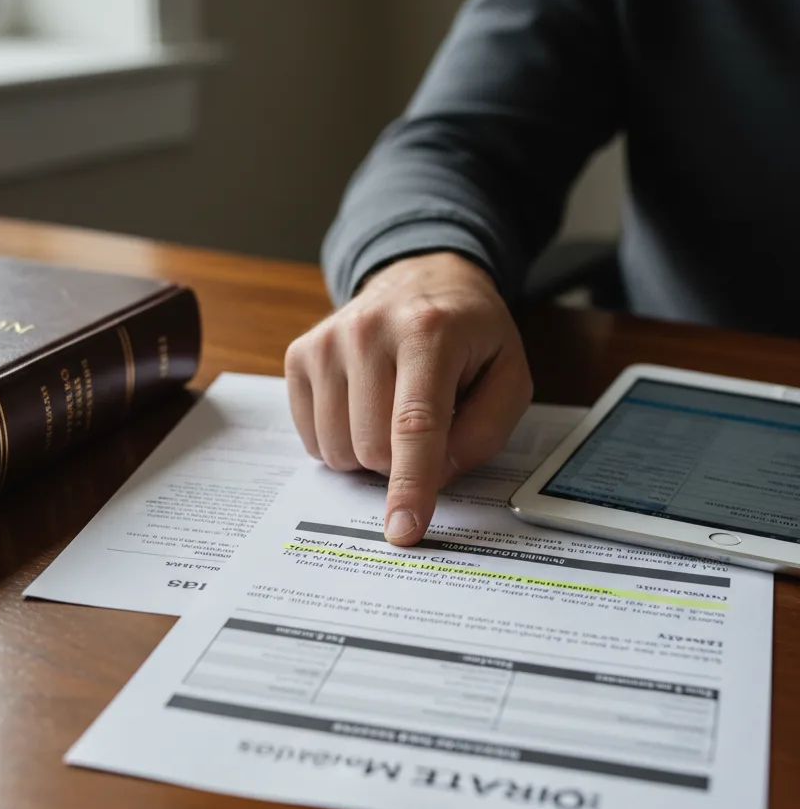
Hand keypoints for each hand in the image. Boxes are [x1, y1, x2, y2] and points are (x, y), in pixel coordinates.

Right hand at [285, 251, 531, 545]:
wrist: (419, 278)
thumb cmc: (469, 335)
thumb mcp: (508, 375)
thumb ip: (484, 432)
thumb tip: (433, 476)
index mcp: (428, 331)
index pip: (414, 424)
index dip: (410, 484)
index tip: (403, 529)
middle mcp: (368, 331)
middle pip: (372, 449)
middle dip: (402, 462)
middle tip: (426, 429)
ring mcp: (326, 342)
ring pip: (338, 450)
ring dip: (370, 454)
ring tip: (392, 411)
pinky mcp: (299, 356)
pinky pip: (313, 439)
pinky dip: (343, 441)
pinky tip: (363, 407)